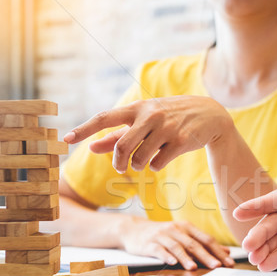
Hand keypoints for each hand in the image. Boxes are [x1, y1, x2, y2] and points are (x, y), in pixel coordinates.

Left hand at [63, 96, 233, 173]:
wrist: (210, 115)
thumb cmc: (170, 118)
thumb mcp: (144, 121)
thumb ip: (117, 135)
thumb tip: (91, 147)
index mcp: (137, 108)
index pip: (104, 117)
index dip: (84, 129)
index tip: (66, 139)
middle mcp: (150, 116)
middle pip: (122, 146)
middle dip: (118, 162)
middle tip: (121, 167)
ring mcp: (167, 128)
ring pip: (140, 159)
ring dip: (139, 165)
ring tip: (147, 159)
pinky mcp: (181, 141)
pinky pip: (157, 164)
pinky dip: (156, 166)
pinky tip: (164, 157)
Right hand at [119, 217, 233, 269]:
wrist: (134, 229)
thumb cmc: (164, 234)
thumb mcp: (184, 235)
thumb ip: (203, 243)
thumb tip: (225, 252)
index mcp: (187, 227)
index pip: (206, 239)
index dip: (218, 251)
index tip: (229, 262)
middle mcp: (176, 229)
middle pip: (194, 243)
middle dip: (207, 255)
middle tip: (217, 266)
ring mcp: (162, 236)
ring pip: (177, 246)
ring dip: (186, 257)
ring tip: (194, 268)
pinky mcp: (149, 243)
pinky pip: (159, 250)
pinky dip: (166, 256)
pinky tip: (172, 263)